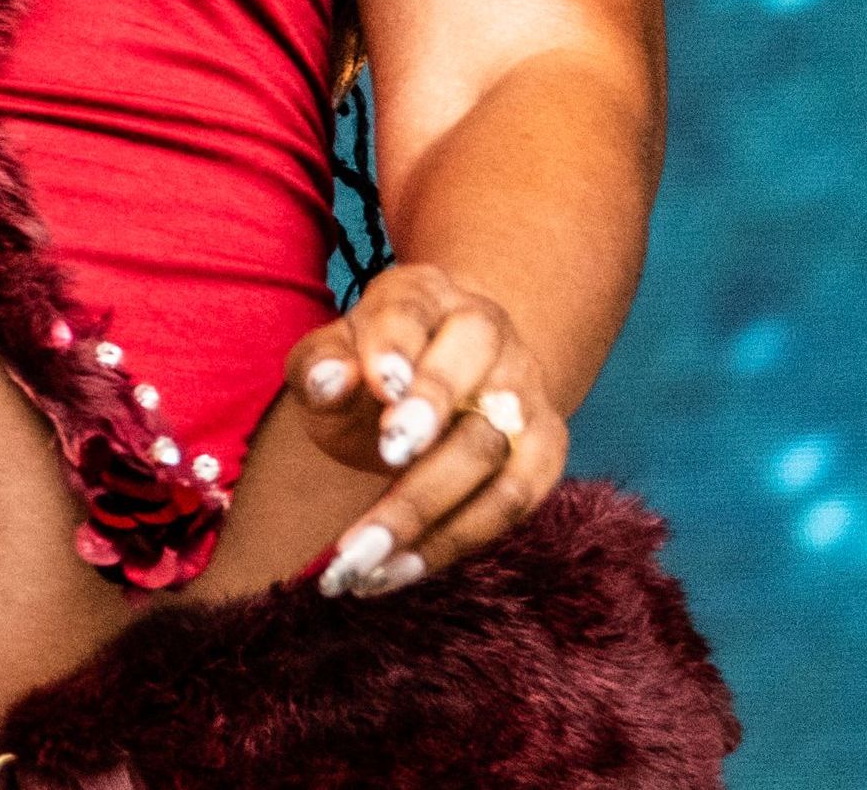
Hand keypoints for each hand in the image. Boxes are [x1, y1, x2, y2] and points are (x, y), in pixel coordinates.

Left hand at [277, 262, 565, 596]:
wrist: (438, 375)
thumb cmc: (368, 369)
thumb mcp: (331, 358)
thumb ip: (321, 365)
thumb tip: (331, 381)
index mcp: (425, 296)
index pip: (414, 313)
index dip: (399, 349)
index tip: (378, 387)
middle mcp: (489, 335)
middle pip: (470, 386)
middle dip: (426, 434)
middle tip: (379, 467)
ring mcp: (526, 393)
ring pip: (498, 458)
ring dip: (430, 514)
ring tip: (364, 560)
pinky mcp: (545, 451)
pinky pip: (515, 504)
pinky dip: (456, 542)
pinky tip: (397, 570)